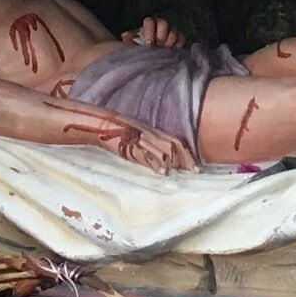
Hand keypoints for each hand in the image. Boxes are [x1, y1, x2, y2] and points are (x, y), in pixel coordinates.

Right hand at [60, 108, 195, 172]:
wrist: (98, 123)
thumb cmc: (118, 131)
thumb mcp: (138, 135)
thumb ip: (150, 144)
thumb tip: (163, 159)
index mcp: (152, 130)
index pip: (175, 140)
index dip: (188, 152)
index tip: (197, 165)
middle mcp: (150, 132)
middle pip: (173, 144)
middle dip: (186, 158)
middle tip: (196, 171)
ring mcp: (140, 138)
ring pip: (161, 148)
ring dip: (173, 162)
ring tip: (182, 173)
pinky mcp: (129, 144)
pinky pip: (144, 154)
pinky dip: (155, 163)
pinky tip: (162, 172)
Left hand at [128, 15, 186, 47]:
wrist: (147, 57)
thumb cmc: (139, 48)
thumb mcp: (131, 43)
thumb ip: (129, 38)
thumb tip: (125, 36)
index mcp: (148, 25)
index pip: (149, 22)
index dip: (149, 32)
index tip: (147, 44)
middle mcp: (160, 26)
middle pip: (163, 23)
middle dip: (160, 36)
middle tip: (157, 47)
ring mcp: (170, 32)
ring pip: (173, 31)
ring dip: (168, 42)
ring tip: (163, 51)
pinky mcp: (179, 40)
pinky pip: (182, 38)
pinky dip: (178, 45)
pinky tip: (172, 52)